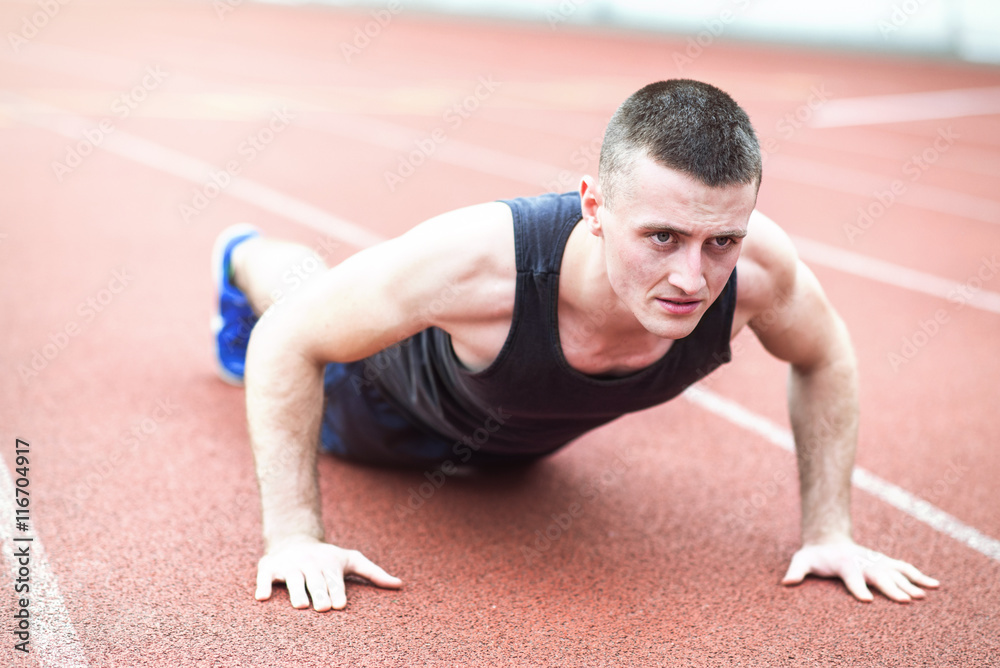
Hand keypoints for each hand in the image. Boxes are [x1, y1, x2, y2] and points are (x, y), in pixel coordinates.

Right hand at [255, 536, 402, 610]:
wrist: (294, 538)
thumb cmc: (328, 558)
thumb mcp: (351, 560)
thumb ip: (374, 573)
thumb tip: (401, 585)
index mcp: (329, 564)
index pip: (334, 580)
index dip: (337, 592)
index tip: (340, 605)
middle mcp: (309, 564)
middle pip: (315, 581)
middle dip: (319, 593)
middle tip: (323, 607)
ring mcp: (289, 565)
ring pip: (292, 580)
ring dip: (296, 591)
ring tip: (301, 605)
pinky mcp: (269, 567)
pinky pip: (264, 577)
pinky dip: (263, 586)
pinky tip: (262, 597)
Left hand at [781, 539, 939, 602]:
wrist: (829, 539)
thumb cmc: (815, 555)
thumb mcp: (802, 559)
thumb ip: (796, 570)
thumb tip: (786, 583)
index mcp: (845, 563)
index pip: (851, 577)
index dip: (858, 588)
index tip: (866, 600)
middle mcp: (864, 561)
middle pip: (879, 576)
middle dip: (892, 588)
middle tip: (906, 601)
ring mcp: (877, 561)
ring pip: (896, 571)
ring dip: (911, 582)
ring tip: (924, 595)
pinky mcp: (885, 562)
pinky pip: (905, 568)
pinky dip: (920, 576)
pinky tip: (936, 585)